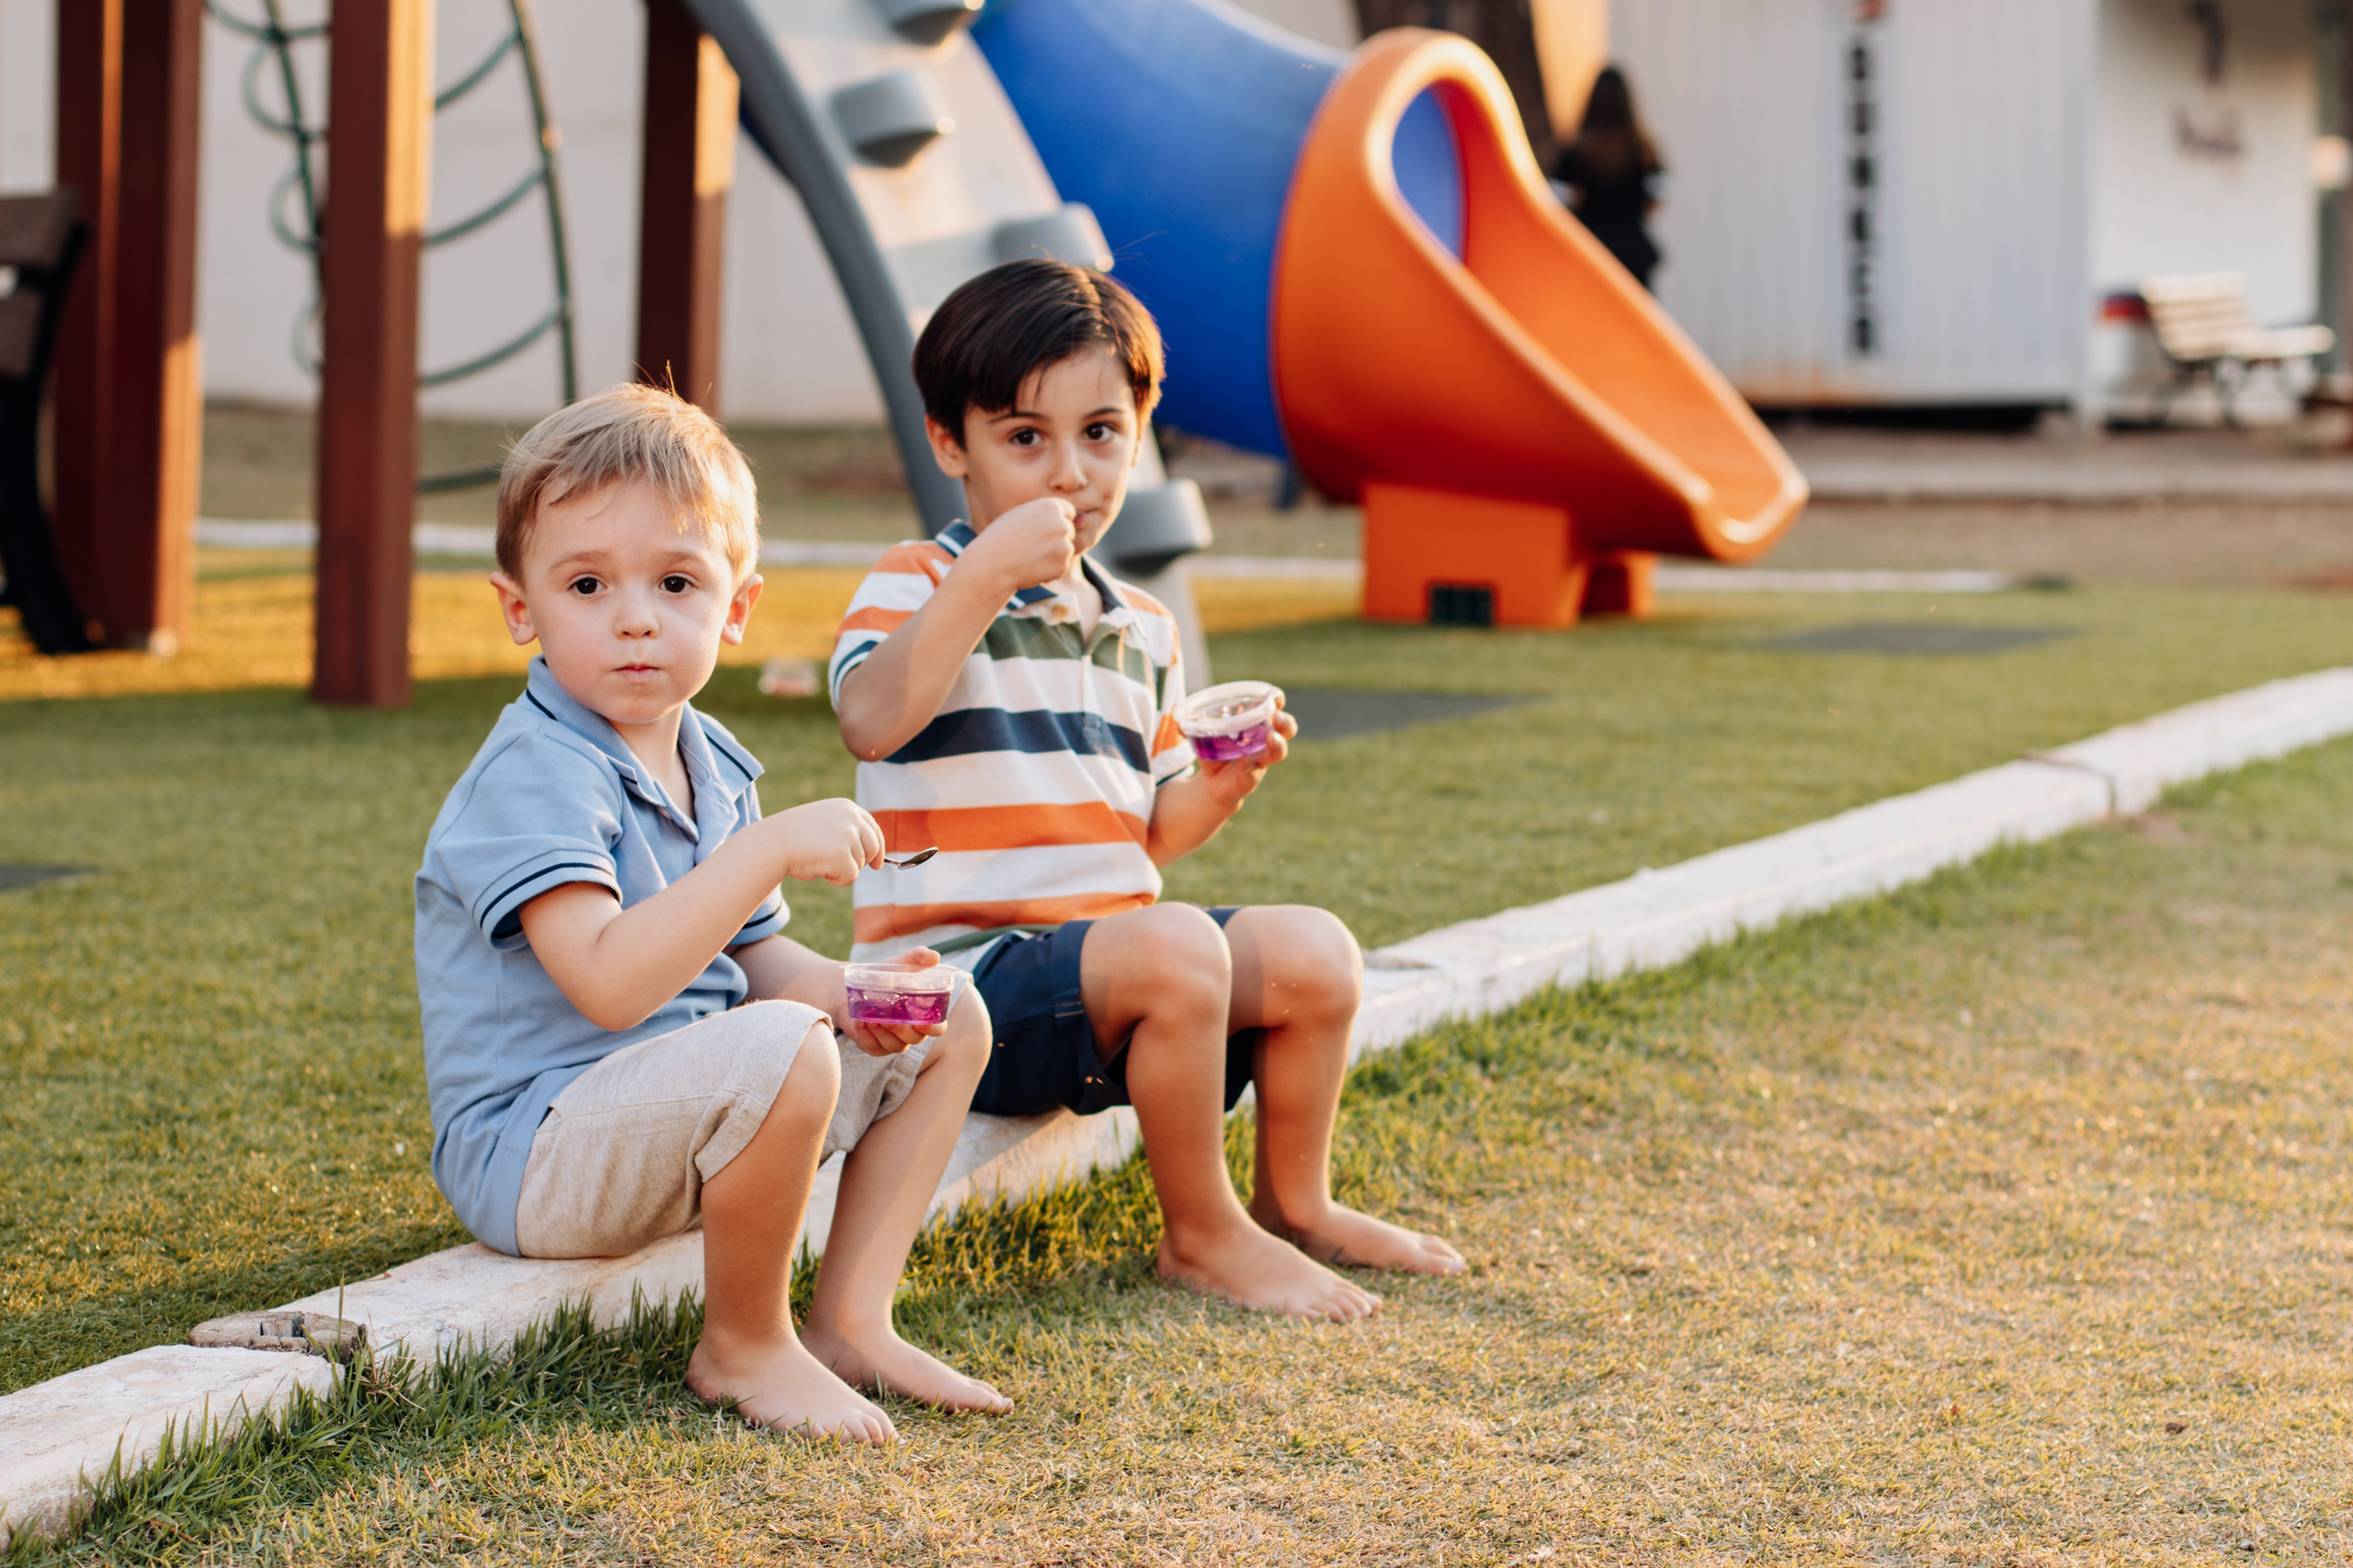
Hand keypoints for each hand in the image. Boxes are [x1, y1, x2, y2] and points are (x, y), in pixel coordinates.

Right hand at [765, 798, 884, 885]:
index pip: (873, 829)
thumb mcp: (824, 824)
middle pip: (873, 848)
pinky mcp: (843, 855)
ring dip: (842, 870)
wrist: (773, 843)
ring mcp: (848, 836)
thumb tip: (870, 854)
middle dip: (861, 862)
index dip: (878, 848)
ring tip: (819, 861)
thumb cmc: (794, 836)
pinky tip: (819, 869)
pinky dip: (837, 879)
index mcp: (847, 807)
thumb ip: (845, 831)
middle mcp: (852, 818)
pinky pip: (851, 876)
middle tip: (841, 868)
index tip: (877, 864)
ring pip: (860, 864)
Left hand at [836, 948, 954, 1057]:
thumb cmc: (884, 975)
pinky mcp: (875, 1046)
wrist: (854, 986)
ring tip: (873, 1019)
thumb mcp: (901, 962)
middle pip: (915, 1039)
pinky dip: (867, 1036)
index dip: (933, 1028)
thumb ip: (918, 957)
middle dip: (902, 1030)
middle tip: (890, 1017)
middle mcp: (911, 1031)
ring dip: (884, 1033)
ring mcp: (893, 1041)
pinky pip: (874, 1047)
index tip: (923, 1022)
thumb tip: (934, 957)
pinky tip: (862, 1023)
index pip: (937, 1028)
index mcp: (923, 1014)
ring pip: (895, 1046)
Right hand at [961, 497, 1077, 595]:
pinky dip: (1050, 569)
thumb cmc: (1001, 537)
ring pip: (1066, 549)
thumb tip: (1082, 519)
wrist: (991, 564)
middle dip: (1055, 538)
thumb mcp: (1023, 514)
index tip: (1040, 529)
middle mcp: (1061, 523)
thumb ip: (1048, 514)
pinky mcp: (1062, 565)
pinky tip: (1031, 567)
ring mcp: (1064, 546)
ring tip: (1028, 556)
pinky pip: (1061, 566)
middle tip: (1030, 545)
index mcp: (1051, 506)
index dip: (1054, 521)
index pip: (1068, 511)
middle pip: (1069, 530)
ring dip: (1053, 555)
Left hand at [1194, 700, 1293, 808]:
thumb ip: (1192, 727)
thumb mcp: (1203, 735)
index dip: (1276, 699)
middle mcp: (1264, 741)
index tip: (1274, 695)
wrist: (1214, 783)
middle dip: (1285, 721)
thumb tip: (1178, 723)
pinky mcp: (1251, 777)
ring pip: (1278, 751)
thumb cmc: (1215, 752)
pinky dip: (1249, 766)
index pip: (1273, 708)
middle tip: (1276, 716)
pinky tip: (1243, 761)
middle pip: (1286, 729)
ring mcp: (1261, 760)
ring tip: (1271, 737)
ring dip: (1277, 743)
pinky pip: (1254, 771)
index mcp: (1256, 724)